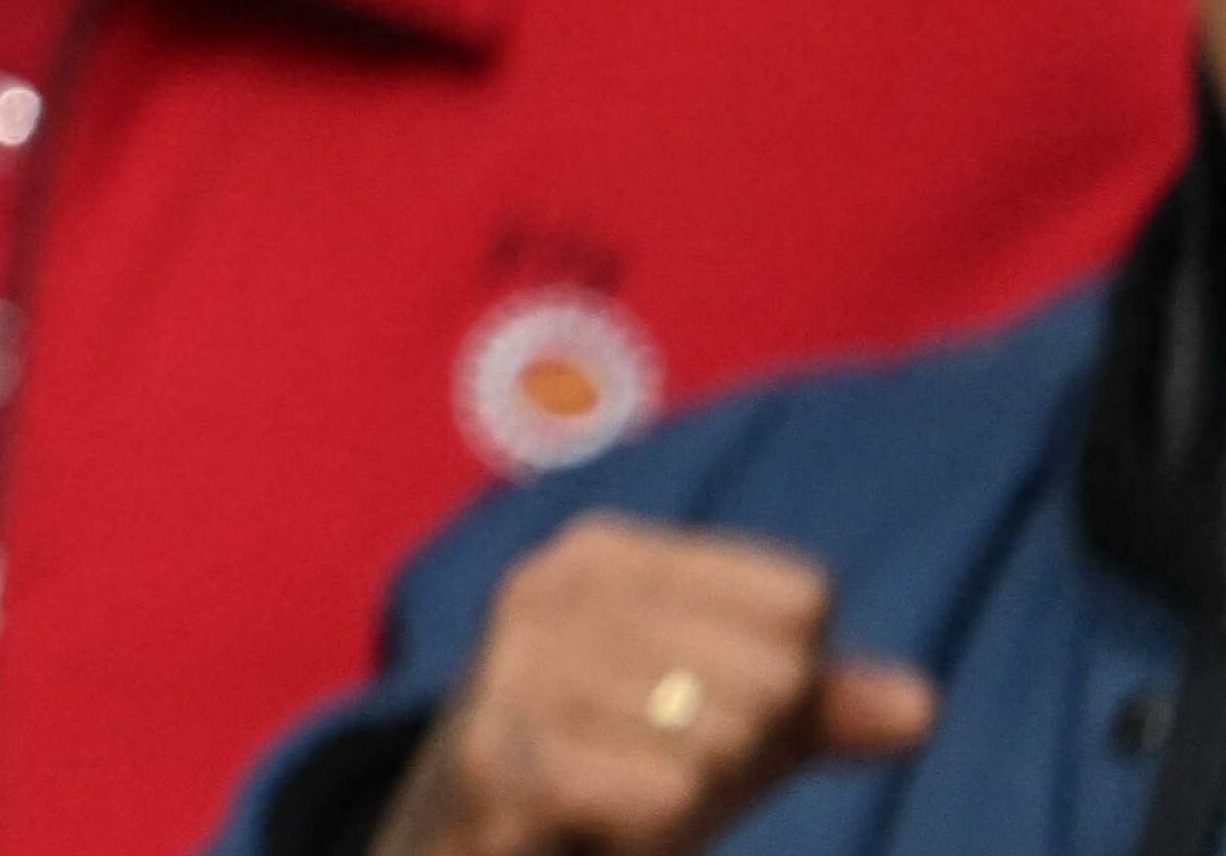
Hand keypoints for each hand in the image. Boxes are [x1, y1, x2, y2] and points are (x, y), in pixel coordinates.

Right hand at [363, 514, 929, 855]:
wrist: (462, 844)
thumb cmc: (611, 776)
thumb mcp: (726, 731)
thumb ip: (819, 707)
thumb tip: (919, 706)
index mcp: (602, 553)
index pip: (799, 600)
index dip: (787, 682)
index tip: (698, 711)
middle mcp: (546, 589)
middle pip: (771, 668)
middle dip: (742, 743)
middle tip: (656, 765)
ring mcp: (512, 671)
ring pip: (722, 734)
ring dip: (694, 792)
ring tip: (624, 795)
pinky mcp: (494, 761)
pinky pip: (666, 795)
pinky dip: (656, 827)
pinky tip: (598, 826)